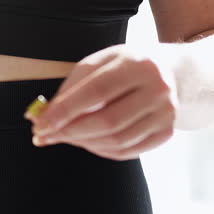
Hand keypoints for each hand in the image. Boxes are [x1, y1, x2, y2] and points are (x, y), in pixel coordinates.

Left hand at [25, 44, 179, 160]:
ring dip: (82, 142)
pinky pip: (127, 151)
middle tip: (44, 136)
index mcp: (138, 64)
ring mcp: (166, 114)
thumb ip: (70, 88)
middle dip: (69, 132)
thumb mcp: (98, 63)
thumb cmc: (125, 66)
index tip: (39, 124)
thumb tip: (40, 115)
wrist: (174, 73)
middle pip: (107, 121)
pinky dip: (99, 149)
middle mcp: (158, 89)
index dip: (65, 111)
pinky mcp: (166, 132)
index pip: (96, 92)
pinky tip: (84, 141)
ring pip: (116, 140)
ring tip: (62, 136)